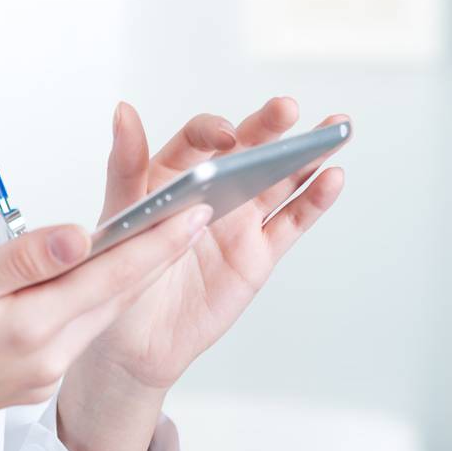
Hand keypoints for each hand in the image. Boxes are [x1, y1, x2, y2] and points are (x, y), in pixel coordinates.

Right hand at [0, 196, 214, 450]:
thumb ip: (19, 258)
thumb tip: (77, 234)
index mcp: (32, 329)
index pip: (114, 275)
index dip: (159, 240)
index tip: (195, 210)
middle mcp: (49, 358)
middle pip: (117, 294)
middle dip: (157, 252)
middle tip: (191, 210)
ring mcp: (43, 373)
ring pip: (99, 311)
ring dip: (129, 274)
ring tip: (154, 232)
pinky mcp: (32, 379)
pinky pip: (76, 328)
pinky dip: (94, 297)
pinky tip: (94, 275)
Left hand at [55, 97, 349, 450]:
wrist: (134, 342)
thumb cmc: (117, 274)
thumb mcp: (120, 216)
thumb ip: (126, 165)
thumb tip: (123, 111)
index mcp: (173, 172)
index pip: (199, 139)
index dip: (215, 132)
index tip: (228, 138)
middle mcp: (211, 188)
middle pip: (246, 149)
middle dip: (269, 127)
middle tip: (288, 108)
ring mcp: (239, 220)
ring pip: (279, 178)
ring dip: (307, 153)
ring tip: (334, 129)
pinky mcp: (259, 253)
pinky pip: (292, 221)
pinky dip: (315, 199)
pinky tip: (332, 178)